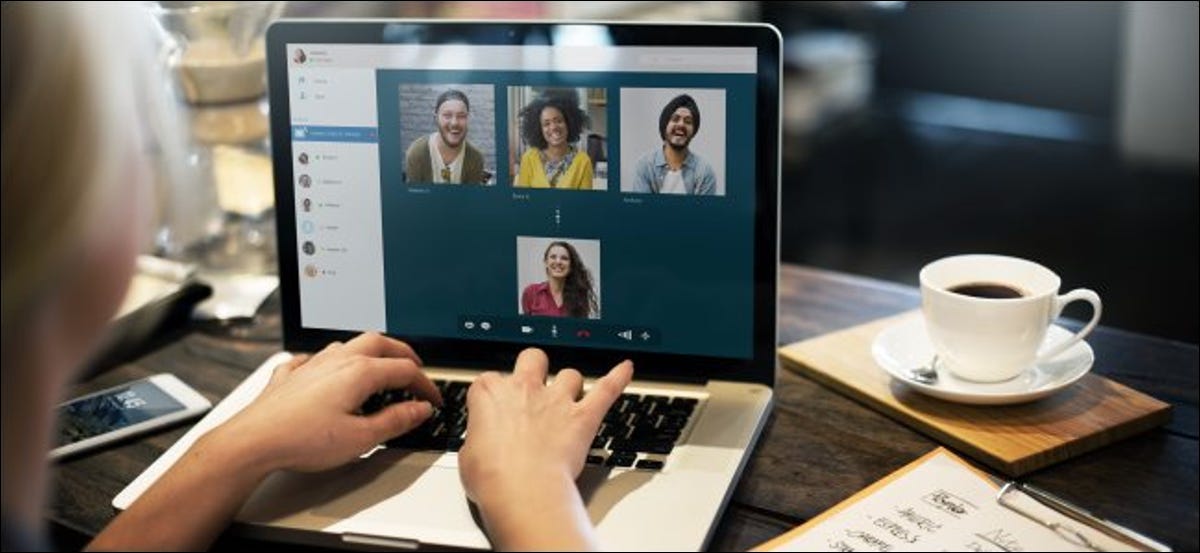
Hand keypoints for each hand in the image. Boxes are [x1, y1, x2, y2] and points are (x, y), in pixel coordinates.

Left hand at [212, 332, 441, 472]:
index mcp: (359, 373)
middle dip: (402, 353)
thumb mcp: (361, 438)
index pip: (405, 370)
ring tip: (378, 365)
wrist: (253, 441)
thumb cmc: (302, 440)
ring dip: (369, 352)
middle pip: (380, 343)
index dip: (425, 384)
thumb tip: (419, 409)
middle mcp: (336, 360)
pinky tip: (324, 370)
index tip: (433, 400)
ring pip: (347, 345)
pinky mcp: (289, 376)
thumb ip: (395, 421)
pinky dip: (327, 362)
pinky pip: (312, 358)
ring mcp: (311, 365)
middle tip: (415, 367)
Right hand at [458, 348, 631, 549]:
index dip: (495, 394)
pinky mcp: (582, 417)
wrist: (522, 491)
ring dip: (570, 384)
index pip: (490, 380)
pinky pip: (607, 389)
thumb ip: (478, 439)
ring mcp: (557, 400)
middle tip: (534, 382)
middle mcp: (524, 389)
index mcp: (490, 393)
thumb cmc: (493, 478)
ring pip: (570, 374)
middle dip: (535, 367)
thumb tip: (482, 445)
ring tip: (569, 396)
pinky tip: (625, 369)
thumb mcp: (467, 456)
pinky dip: (618, 378)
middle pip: (532, 358)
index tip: (495, 408)